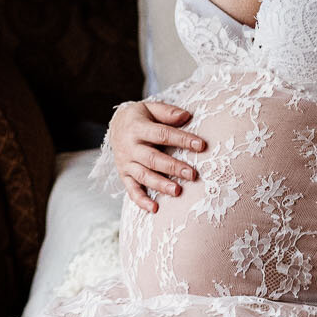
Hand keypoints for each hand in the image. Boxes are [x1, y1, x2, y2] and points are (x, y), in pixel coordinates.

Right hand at [108, 99, 206, 213]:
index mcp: (137, 128)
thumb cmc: (140, 117)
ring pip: (143, 176)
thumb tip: (186, 116)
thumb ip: (167, 112)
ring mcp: (126, 163)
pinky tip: (154, 209)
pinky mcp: (124, 175)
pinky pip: (131, 190)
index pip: (162, 134)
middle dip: (172, 167)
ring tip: (177, 191)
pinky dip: (141, 201)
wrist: (114, 125)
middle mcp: (130, 147)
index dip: (182, 139)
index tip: (201, 145)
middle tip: (192, 174)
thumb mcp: (150, 108)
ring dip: (160, 184)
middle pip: (152, 158)